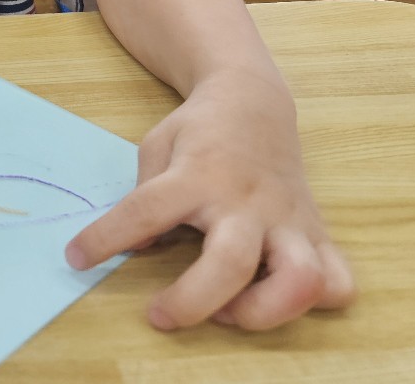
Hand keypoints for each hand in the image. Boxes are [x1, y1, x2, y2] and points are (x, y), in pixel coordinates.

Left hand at [65, 68, 355, 330]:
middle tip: (159, 313)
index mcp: (197, 175)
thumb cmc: (198, 130)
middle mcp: (245, 200)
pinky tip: (279, 297)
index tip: (76, 259)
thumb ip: (145, 194)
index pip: (146, 210)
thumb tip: (139, 249)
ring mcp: (287, 219)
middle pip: (230, 261)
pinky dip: (317, 302)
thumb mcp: (157, 147)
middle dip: (194, 300)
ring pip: (300, 278)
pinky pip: (338, 281)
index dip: (106, 239)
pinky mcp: (317, 231)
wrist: (254, 101)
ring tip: (229, 311)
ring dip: (265, 310)